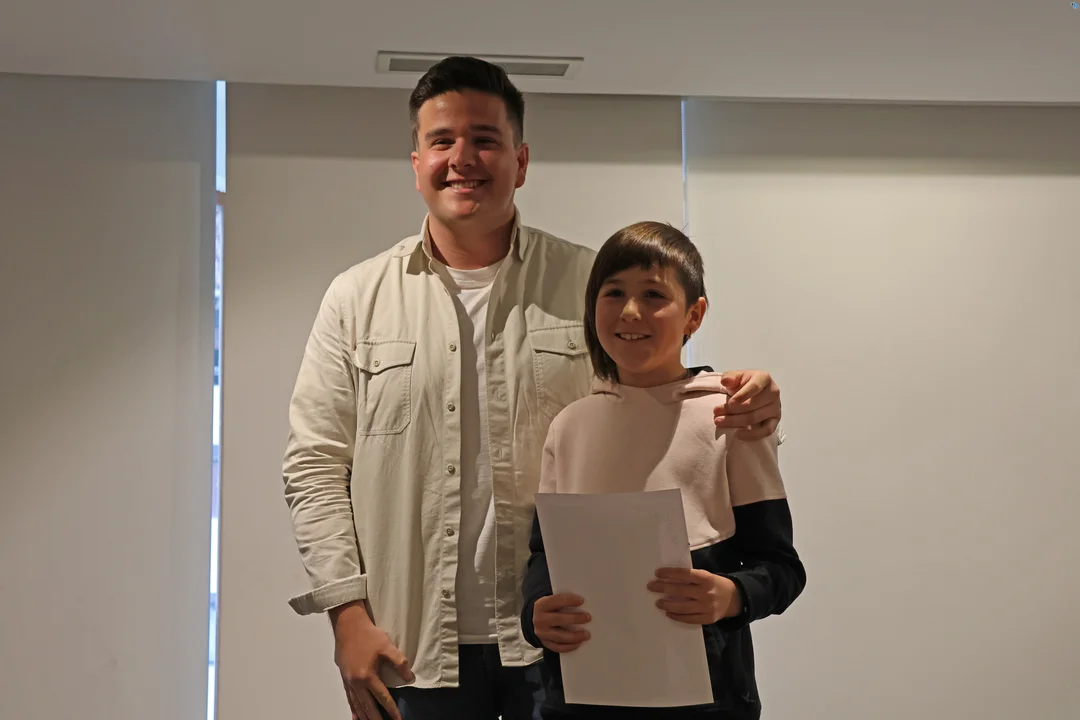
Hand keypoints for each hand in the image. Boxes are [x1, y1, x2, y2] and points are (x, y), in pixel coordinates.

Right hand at [330, 602, 414, 719]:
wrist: (348, 625)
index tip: (398, 719)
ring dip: (365, 716)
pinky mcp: (344, 678)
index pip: (382, 698)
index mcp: (368, 676)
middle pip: (368, 707)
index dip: (391, 710)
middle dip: (377, 719)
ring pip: (357, 705)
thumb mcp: (387, 646)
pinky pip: (349, 698)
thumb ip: (399, 663)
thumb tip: (409, 677)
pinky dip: (353, 709)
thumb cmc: (368, 635)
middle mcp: (356, 682)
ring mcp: (348, 681)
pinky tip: (355, 716)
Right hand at [532, 593, 590, 652]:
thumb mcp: (553, 602)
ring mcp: (542, 633)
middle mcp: (540, 620)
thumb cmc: (551, 609)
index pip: (555, 601)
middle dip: (574, 618)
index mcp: (541, 605)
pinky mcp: (546, 643)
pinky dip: (570, 646)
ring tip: (586, 634)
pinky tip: (578, 643)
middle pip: (558, 619)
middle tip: (588, 617)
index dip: (569, 600)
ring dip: (575, 636)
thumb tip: (582, 605)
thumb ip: (564, 602)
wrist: (539, 621)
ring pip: (559, 636)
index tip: (581, 600)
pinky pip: (558, 647)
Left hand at [648, 567, 741, 624]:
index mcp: (706, 578)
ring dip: (668, 605)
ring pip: (683, 607)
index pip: (684, 574)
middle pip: (681, 591)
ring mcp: (707, 607)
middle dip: (663, 588)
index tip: (657, 573)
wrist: (734, 599)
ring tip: (658, 603)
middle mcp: (706, 592)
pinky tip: (668, 613)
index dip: (670, 573)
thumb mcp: (706, 576)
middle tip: (651, 587)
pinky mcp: (708, 619)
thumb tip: (667, 577)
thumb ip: (691, 577)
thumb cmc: (714, 584)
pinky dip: (677, 616)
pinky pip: (689, 619)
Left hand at [716, 370, 780, 440]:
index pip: (754, 387)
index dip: (741, 396)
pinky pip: (767, 430)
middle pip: (752, 405)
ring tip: (719, 422)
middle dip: (732, 411)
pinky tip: (739, 434)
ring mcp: (775, 407)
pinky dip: (753, 434)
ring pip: (755, 418)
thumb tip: (725, 381)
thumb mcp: (735, 376)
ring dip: (736, 422)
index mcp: (763, 378)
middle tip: (716, 413)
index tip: (729, 403)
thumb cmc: (743, 384)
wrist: (752, 392)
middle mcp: (773, 392)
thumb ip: (730, 377)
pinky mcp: (775, 420)